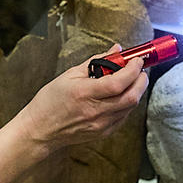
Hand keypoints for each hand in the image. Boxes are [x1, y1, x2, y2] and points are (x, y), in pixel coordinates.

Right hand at [12, 45, 149, 154]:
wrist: (40, 130)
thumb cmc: (50, 102)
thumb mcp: (69, 75)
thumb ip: (96, 61)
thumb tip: (116, 50)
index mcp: (85, 93)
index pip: (119, 82)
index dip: (133, 70)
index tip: (137, 60)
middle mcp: (96, 111)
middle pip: (131, 97)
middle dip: (141, 80)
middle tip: (140, 70)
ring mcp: (101, 124)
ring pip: (131, 107)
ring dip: (136, 91)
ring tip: (130, 80)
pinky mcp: (104, 133)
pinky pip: (124, 116)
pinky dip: (127, 103)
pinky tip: (121, 95)